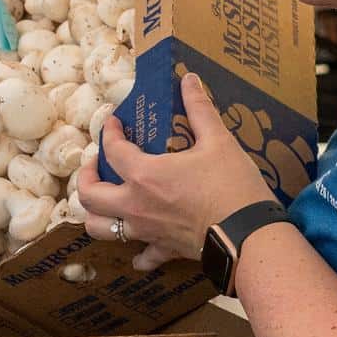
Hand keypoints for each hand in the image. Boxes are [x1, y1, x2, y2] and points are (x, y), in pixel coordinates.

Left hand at [78, 72, 275, 272]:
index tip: (113, 122)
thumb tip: (189, 79)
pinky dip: (136, 252)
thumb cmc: (233, 186)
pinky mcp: (164, 250)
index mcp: (144, 175)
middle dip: (87, 177)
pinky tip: (140, 245)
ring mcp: (146, 231)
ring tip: (105, 201)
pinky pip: (141, 257)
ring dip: (96, 215)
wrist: (249, 235)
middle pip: (89, 196)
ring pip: (100, 229)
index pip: (113, 150)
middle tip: (98, 165)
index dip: (109, 132)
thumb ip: (199, 109)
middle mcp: (136, 205)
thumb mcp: (218, 141)